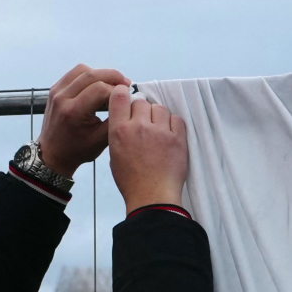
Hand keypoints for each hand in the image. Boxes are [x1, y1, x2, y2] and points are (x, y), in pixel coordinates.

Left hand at [36, 63, 127, 176]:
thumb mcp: (102, 140)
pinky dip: (89, 75)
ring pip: (82, 70)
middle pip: (91, 75)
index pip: (100, 90)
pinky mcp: (54, 89)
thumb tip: (128, 101)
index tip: (127, 97)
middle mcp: (62, 98)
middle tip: (126, 83)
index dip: (117, 91)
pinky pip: (74, 73)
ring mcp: (56, 92)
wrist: (53, 153)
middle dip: (113, 76)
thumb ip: (116, 119)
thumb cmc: (78, 150)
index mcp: (74, 112)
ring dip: (101, 73)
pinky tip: (98, 84)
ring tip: (113, 83)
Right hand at [105, 90, 190, 211]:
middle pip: (142, 102)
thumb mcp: (114, 155)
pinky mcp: (177, 139)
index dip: (123, 93)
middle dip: (142, 111)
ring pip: (160, 109)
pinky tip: (169, 135)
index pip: (120, 96)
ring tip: (157, 132)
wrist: (152, 198)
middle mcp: (139, 127)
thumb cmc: (132, 182)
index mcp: (119, 130)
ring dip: (158, 117)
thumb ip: (119, 133)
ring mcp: (160, 132)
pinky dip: (173, 124)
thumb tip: (126, 120)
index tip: (127, 97)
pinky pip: (176, 119)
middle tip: (144, 124)